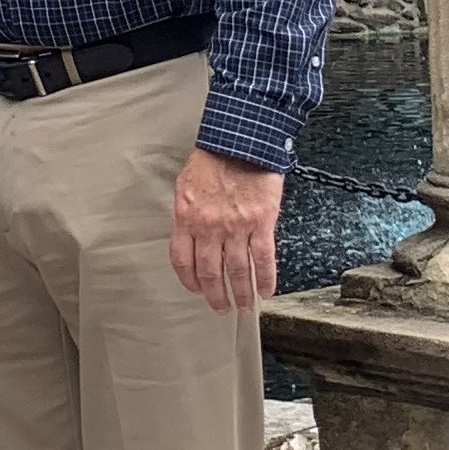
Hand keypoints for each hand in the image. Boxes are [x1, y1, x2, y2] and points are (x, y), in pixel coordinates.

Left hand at [171, 148, 282, 312]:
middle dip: (215, 296)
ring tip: (244, 306)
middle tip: (221, 308)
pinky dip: (265, 278)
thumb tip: (189, 235)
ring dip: (241, 293)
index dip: (190, 281)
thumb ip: (187, 214)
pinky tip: (266, 290)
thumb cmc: (214, 158)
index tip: (197, 290)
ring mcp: (236, 227)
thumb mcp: (186, 186)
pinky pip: (263, 258)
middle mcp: (209, 227)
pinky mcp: (261, 222)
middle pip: (210, 272)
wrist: (241, 140)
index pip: (182, 261)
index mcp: (186, 218)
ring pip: (237, 271)